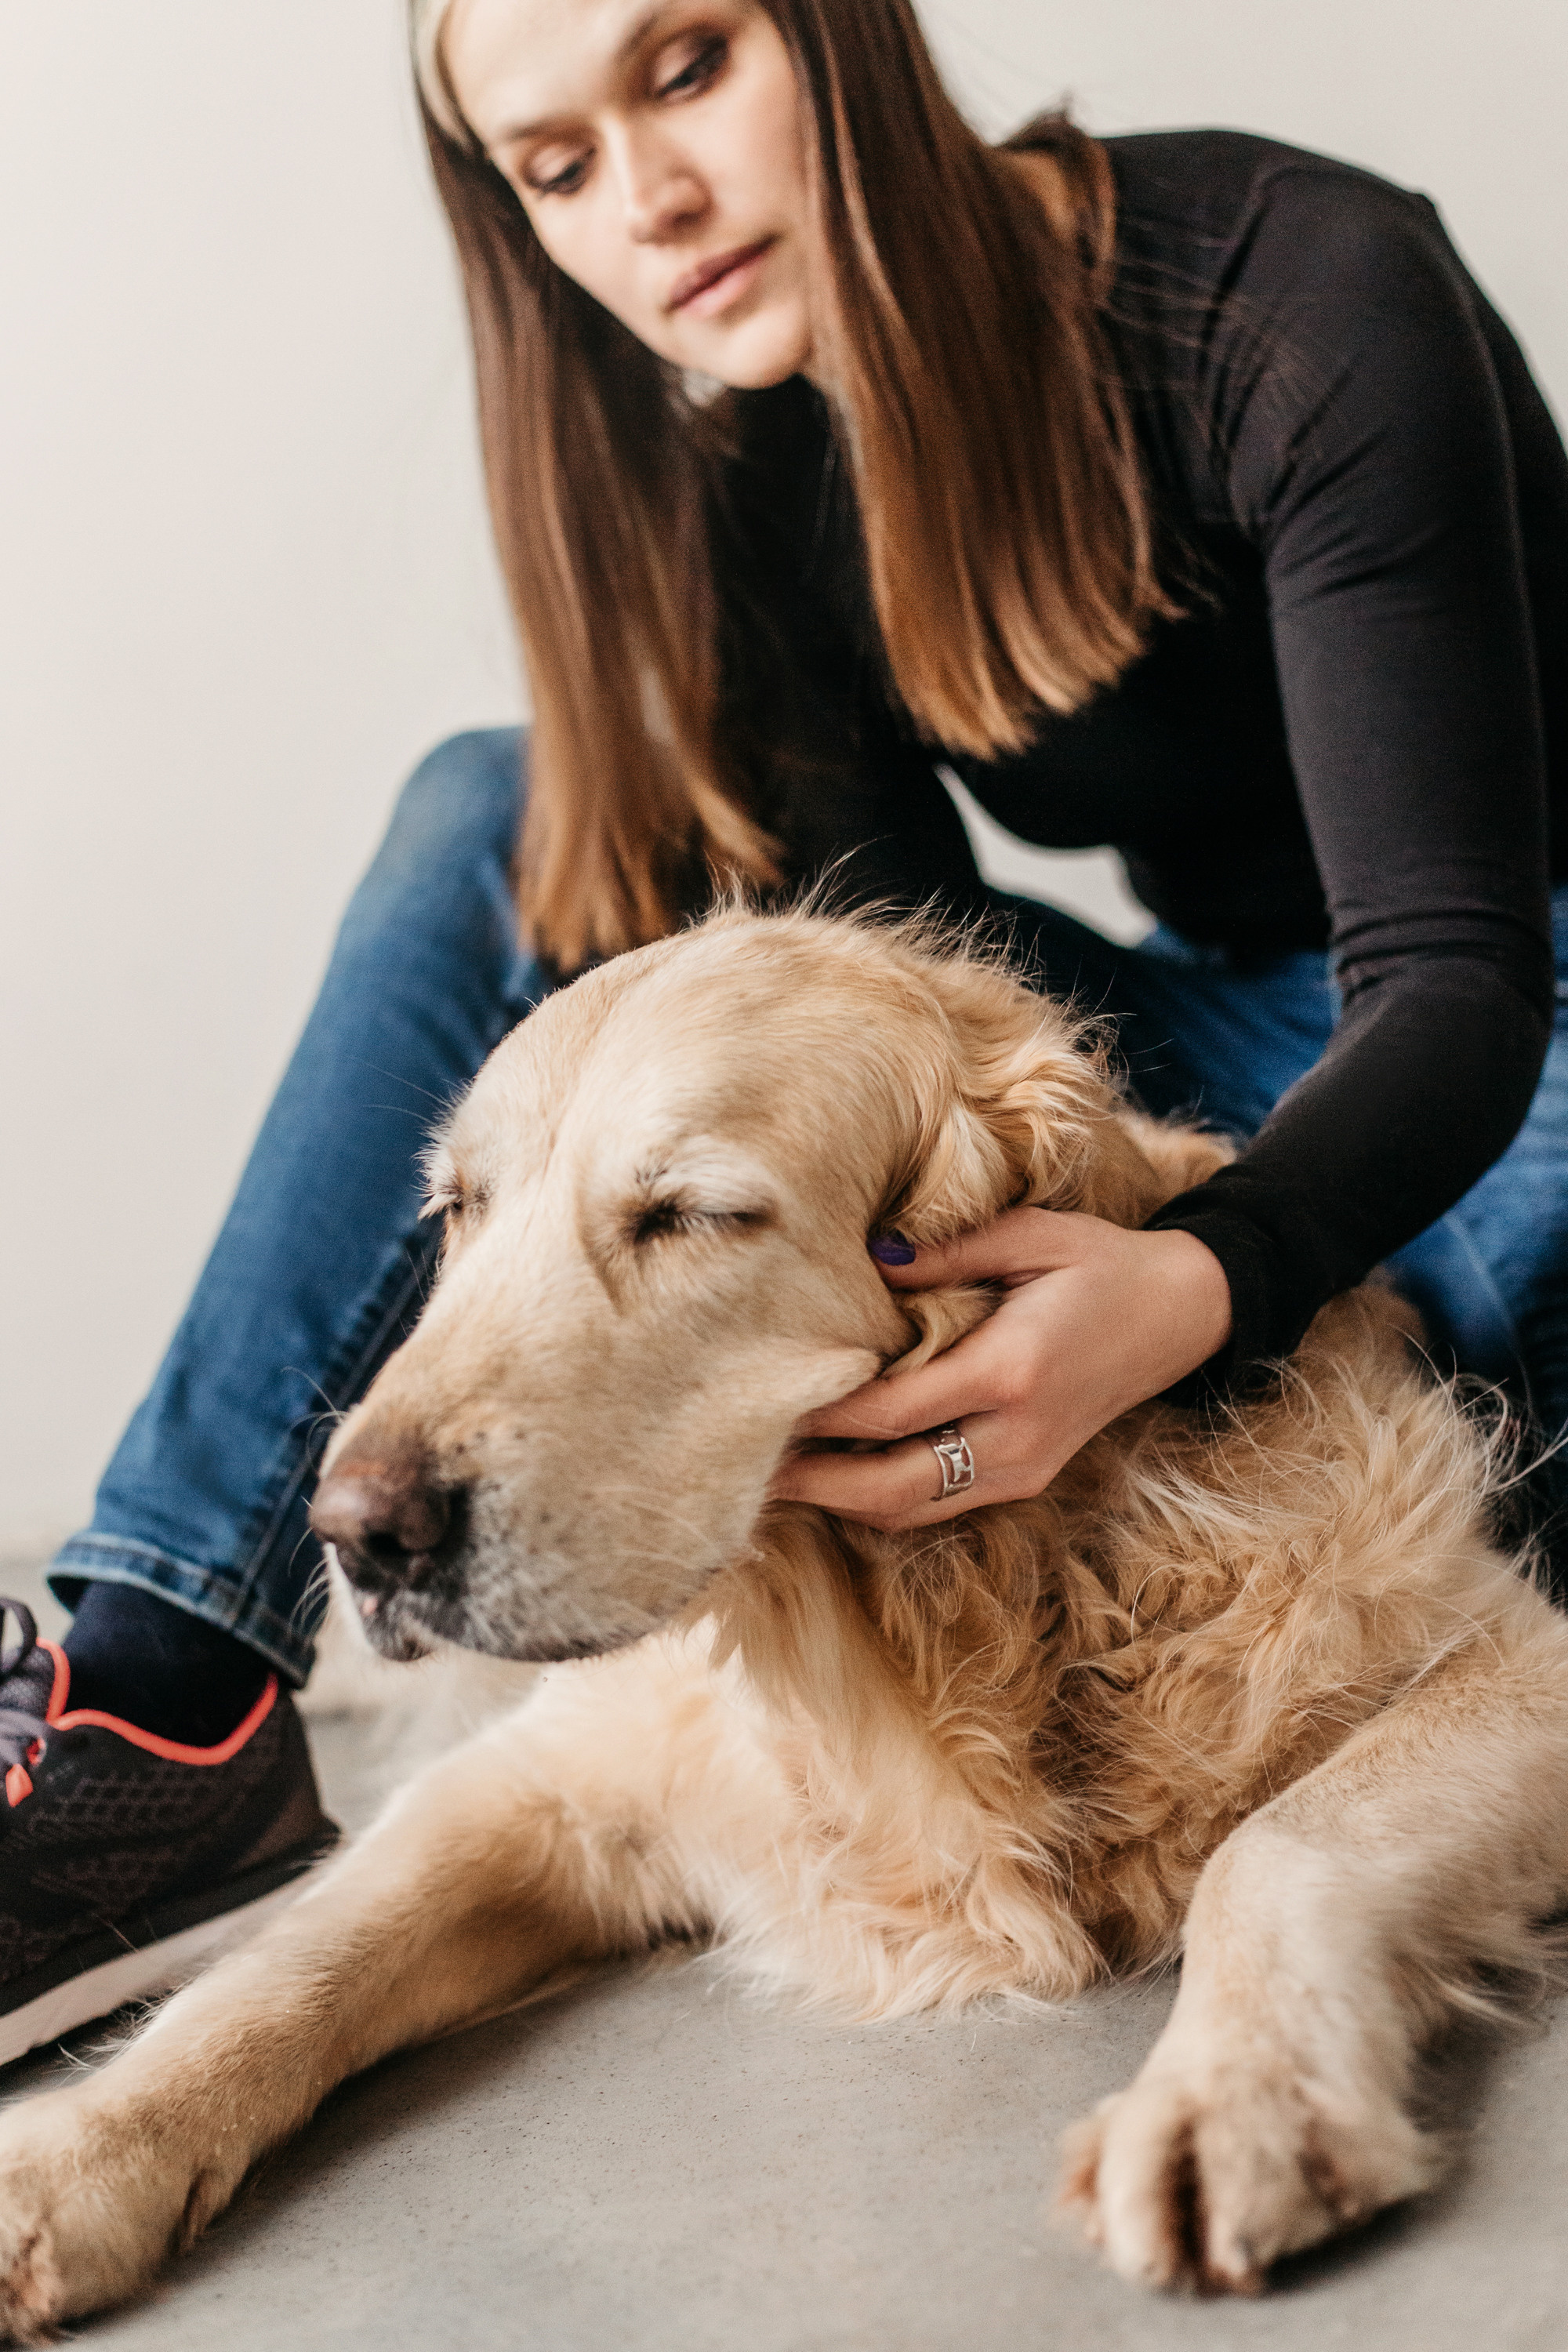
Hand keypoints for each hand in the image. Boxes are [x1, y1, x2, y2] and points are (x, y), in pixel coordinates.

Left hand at [770, 1208, 1232, 1530]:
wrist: (1182, 1315)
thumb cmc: (1102, 1263)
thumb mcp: (1033, 1236)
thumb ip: (947, 1254)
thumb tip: (872, 1260)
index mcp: (1010, 1372)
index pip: (892, 1411)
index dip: (824, 1416)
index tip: (766, 1402)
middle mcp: (1014, 1436)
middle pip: (891, 1485)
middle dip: (815, 1483)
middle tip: (747, 1467)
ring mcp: (1023, 1467)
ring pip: (912, 1509)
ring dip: (841, 1502)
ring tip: (776, 1482)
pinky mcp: (1027, 1479)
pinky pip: (939, 1506)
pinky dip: (882, 1501)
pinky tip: (837, 1480)